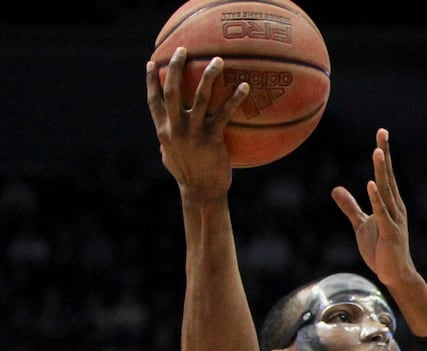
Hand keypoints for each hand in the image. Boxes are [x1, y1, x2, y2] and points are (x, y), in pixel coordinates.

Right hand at [145, 49, 248, 199]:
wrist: (202, 192)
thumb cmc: (188, 175)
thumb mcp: (170, 156)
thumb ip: (167, 140)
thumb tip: (165, 133)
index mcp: (163, 130)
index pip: (153, 100)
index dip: (151, 80)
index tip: (153, 62)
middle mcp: (175, 128)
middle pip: (173, 90)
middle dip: (176, 67)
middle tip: (183, 50)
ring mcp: (193, 133)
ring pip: (200, 97)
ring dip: (208, 76)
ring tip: (218, 60)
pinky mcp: (212, 139)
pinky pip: (225, 114)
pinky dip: (234, 99)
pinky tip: (244, 87)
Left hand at [331, 128, 416, 288]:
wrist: (395, 274)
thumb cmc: (381, 249)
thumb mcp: (362, 224)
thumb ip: (350, 206)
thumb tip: (336, 189)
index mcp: (390, 204)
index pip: (386, 175)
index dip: (383, 154)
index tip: (381, 134)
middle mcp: (395, 207)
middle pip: (388, 176)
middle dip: (384, 154)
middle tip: (382, 132)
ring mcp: (394, 219)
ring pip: (386, 191)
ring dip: (381, 171)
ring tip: (377, 152)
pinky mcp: (390, 232)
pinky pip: (382, 213)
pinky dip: (376, 198)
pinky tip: (371, 184)